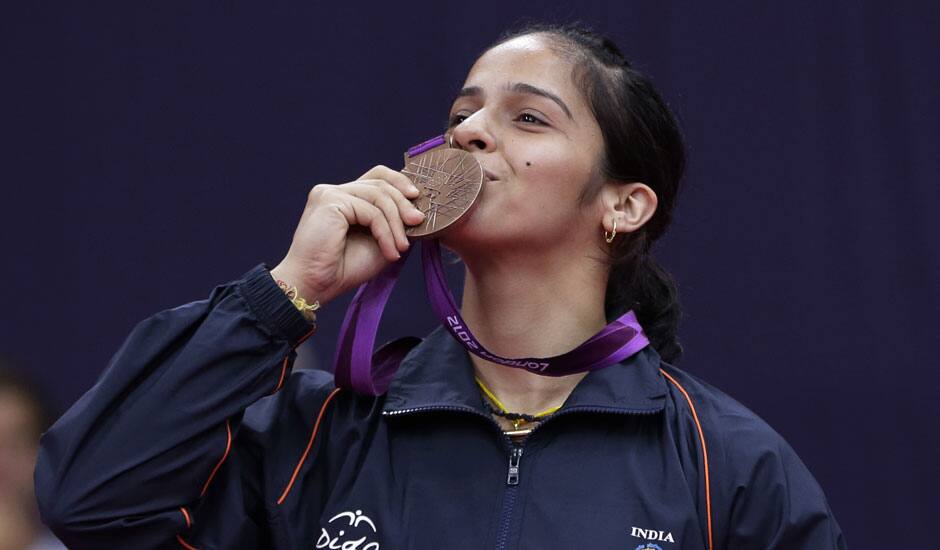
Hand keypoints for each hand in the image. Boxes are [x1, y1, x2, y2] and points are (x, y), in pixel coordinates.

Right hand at [270, 165, 424, 306]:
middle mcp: (334, 191)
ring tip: (402, 247)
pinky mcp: (330, 200)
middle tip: (419, 223)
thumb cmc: (343, 269)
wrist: (316, 285)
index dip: (399, 182)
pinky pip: (370, 211)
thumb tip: (418, 211)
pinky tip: (390, 252)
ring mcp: (330, 193)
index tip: (417, 199)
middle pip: (380, 182)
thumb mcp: (379, 242)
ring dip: (396, 223)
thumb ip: (394, 224)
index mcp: (344, 197)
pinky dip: (385, 232)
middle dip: (403, 203)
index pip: (376, 176)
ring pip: (378, 196)